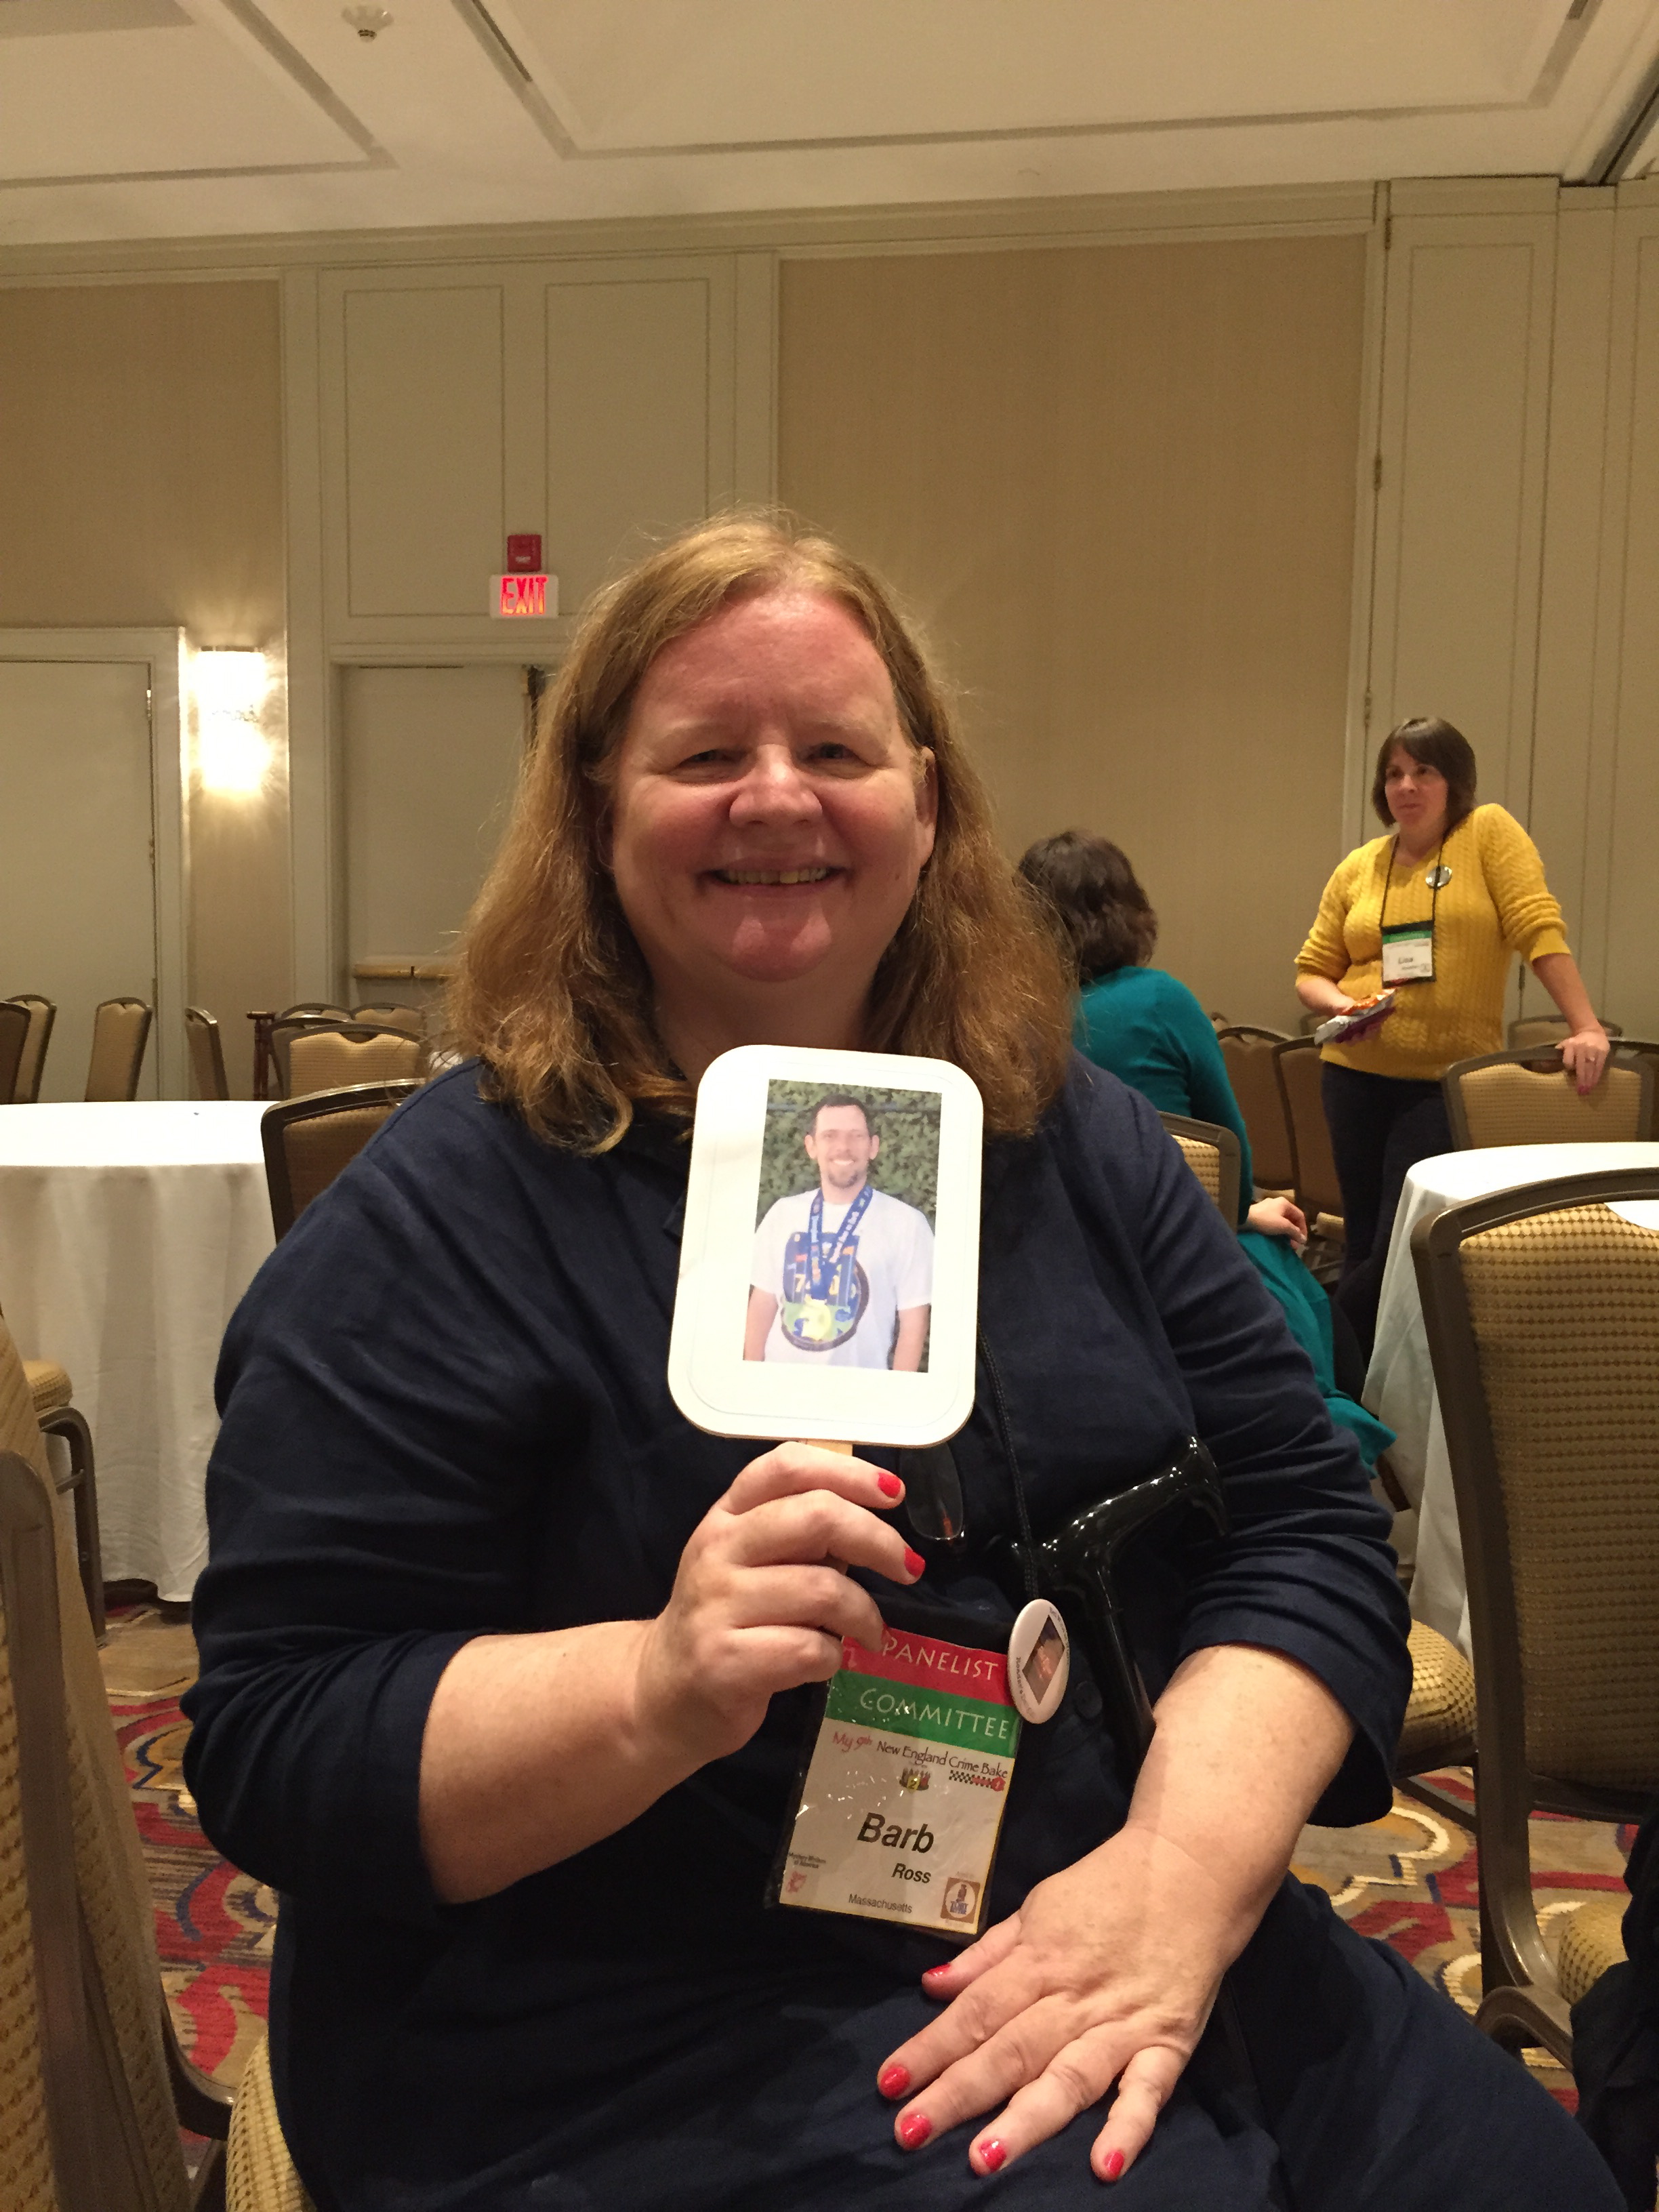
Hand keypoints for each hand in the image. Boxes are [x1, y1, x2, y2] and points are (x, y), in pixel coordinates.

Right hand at [631, 1443, 918, 1769]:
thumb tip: (874, 1527)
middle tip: (907, 1568)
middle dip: (878, 1541)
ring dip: (864, 1614)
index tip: (894, 1494)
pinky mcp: (724, 1663)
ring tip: (869, 1631)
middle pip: (817, 1516)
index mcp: (727, 1515)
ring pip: (823, 1589)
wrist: (662, 1693)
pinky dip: (834, 1657)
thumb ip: (801, 1536)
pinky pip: (810, 1650)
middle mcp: (717, 1550)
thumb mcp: (751, 1561)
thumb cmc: (725, 1618)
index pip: (787, 1466)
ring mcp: (716, 1606)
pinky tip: (826, 1662)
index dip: (849, 1472)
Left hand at [876, 1825, 1246, 2181]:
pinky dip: (1128, 2127)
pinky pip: (1147, 2091)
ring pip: (1068, 2077)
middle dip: (957, 2093)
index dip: (930, 2047)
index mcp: (1039, 1958)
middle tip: (909, 2132)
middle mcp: (1075, 1996)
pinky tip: (1104, 2164)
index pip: (975, 2011)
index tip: (889, 2083)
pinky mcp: (1169, 2044)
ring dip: (1026, 2119)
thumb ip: (988, 1953)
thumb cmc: (1107, 1888)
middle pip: (1009, 2050)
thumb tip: (931, 1985)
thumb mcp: (1038, 1906)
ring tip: (984, 2159)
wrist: (1192, 1869)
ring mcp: (1123, 2023)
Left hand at [1246, 1195, 1306, 1247]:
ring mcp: (1268, 1208)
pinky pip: (1273, 1223)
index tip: (1302, 1241)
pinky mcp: (1260, 1214)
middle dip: (1294, 1233)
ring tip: (1286, 1244)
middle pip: (1291, 1219)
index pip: (1300, 1215)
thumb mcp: (1283, 1226)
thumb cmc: (1266, 1220)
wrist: (1243, 1219)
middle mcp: (1277, 1203)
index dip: (1303, 1229)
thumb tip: (1303, 1240)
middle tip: (1294, 1245)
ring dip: (1286, 1233)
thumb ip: (1295, 1232)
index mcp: (1285, 1203)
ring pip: (1282, 1221)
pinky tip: (1277, 1239)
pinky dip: (1277, 1231)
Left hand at [1560, 1027, 1610, 1093]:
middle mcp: (1582, 1047)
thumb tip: (1541, 1064)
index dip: (1569, 1067)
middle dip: (1581, 1079)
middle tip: (1581, 1092)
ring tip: (1587, 1090)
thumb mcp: (1564, 1045)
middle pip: (1581, 1065)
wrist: (1592, 1031)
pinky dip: (1597, 1076)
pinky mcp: (1603, 1052)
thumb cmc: (1575, 1042)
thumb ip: (1557, 1054)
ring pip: (1591, 1067)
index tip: (1570, 1073)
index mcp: (1570, 1045)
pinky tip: (1594, 1083)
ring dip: (1589, 1080)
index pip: (1569, 1060)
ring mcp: (1593, 1049)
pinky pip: (1599, 1066)